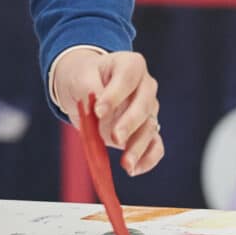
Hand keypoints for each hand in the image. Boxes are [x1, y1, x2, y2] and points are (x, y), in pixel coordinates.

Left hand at [52, 49, 163, 176]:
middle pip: (144, 104)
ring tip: (126, 165)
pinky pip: (155, 145)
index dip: (116, 94)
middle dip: (130, 123)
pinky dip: (148, 158)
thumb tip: (98, 108)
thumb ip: (88, 88)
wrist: (84, 87)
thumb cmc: (83, 78)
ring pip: (150, 127)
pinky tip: (134, 169)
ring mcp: (149, 109)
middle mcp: (145, 86)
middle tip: (115, 137)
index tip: (98, 111)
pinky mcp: (146, 130)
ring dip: (138, 147)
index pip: (128, 77)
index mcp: (131, 65)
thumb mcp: (79, 77)